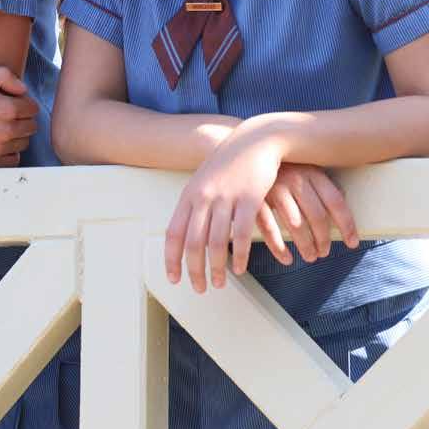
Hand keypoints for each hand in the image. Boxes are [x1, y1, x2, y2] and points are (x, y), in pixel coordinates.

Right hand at [0, 66, 39, 168]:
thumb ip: (3, 75)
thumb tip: (24, 90)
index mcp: (6, 108)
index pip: (33, 108)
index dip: (23, 103)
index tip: (11, 103)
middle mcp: (6, 130)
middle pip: (31, 127)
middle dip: (22, 119)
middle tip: (4, 116)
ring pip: (23, 143)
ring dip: (16, 136)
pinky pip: (12, 160)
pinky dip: (9, 153)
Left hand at [165, 125, 285, 292]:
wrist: (256, 140)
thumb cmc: (229, 164)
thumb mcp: (204, 181)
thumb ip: (194, 205)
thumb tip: (185, 233)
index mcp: (189, 195)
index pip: (173, 234)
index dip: (172, 259)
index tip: (174, 279)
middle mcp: (204, 198)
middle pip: (193, 243)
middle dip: (195, 271)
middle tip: (200, 289)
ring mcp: (226, 198)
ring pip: (217, 242)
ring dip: (217, 268)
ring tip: (220, 284)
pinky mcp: (250, 198)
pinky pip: (243, 234)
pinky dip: (240, 255)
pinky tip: (239, 268)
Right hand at [261, 163, 358, 264]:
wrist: (246, 151)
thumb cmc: (281, 164)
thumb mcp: (303, 167)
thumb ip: (320, 185)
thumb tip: (342, 205)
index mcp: (312, 172)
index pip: (336, 202)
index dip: (347, 225)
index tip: (352, 242)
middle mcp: (295, 179)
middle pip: (317, 216)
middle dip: (324, 239)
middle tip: (324, 252)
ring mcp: (274, 189)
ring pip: (295, 225)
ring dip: (305, 246)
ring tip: (310, 257)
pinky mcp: (254, 200)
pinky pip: (269, 229)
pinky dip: (279, 248)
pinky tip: (287, 258)